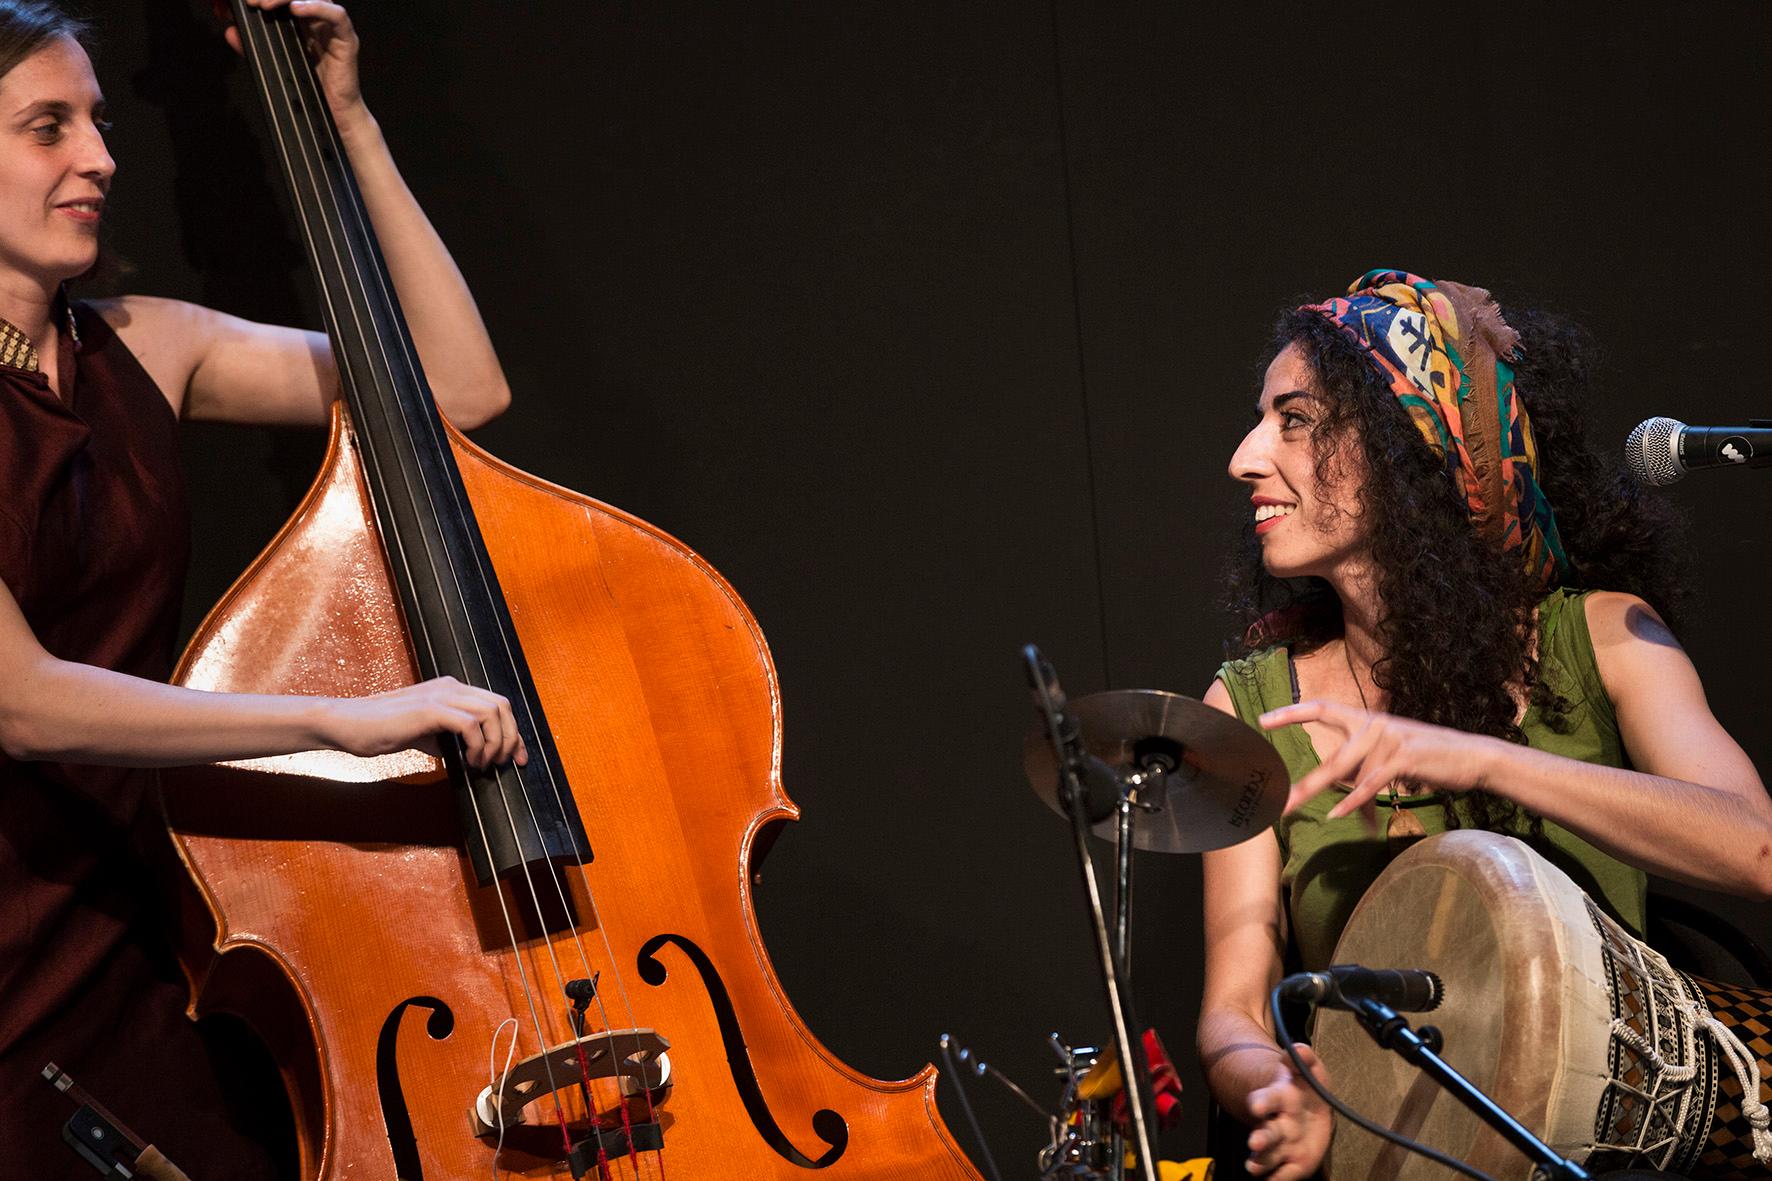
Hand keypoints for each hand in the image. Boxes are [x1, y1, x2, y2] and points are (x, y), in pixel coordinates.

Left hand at [225, 1, 364, 122]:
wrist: (332, 117)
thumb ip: (251, 47)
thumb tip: (231, 32)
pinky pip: (337, 16)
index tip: (247, 2)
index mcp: (303, 24)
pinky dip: (317, 7)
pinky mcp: (347, 41)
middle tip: (254, 2)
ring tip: (268, 6)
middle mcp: (319, 22)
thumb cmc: (308, 92)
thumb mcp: (271, 63)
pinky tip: (296, 9)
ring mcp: (334, 30)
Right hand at [324, 676, 527, 769]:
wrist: (348, 724)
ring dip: (495, 743)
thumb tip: (473, 756)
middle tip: (504, 765)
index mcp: (452, 689)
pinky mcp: (429, 709)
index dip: (513, 732)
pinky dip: (477, 746)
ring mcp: (440, 695)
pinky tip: (469, 762)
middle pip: (502, 706)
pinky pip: (470, 724)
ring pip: (492, 712)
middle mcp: (451, 687)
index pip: (497, 705)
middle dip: (511, 738)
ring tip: (483, 765)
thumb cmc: (382, 730)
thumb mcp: (426, 734)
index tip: (518, 759)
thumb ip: (450, 739)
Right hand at [1245, 1044, 1331, 1179]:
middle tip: (1255, 1143)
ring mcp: (1283, 1145)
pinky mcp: (1293, 1163)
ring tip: (1255, 1168)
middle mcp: (1276, 1123)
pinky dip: (1277, 1179)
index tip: (1257, 1106)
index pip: (1267, 1099)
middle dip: (1261, 1138)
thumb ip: (1305, 1058)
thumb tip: (1299, 1050)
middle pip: (1266, 1132)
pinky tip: (1272, 1180)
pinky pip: (1283, 1175)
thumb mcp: (1309, 1068)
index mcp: (1280, 1098)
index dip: (1261, 1102)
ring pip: (1269, 1155)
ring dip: (1262, 1161)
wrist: (1306, 1110)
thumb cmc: (1305, 1088)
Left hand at [1259, 700, 1500, 820]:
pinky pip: (1373, 782)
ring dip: (1323, 795)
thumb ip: (1362, 770)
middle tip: (1278, 799)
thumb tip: (1337, 796)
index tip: (1262, 720)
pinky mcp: (1406, 756)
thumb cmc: (1427, 758)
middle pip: (1331, 757)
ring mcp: (1390, 739)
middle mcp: (1374, 725)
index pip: (1322, 708)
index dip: (1291, 713)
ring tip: (1294, 808)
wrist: (1472, 755)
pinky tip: (1337, 814)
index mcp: (1366, 721)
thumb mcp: (1389, 758)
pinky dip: (1355, 801)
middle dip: (1304, 783)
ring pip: (1348, 772)